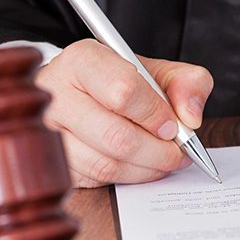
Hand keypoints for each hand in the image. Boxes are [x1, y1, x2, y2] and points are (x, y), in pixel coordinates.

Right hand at [35, 39, 213, 187]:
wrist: (81, 94)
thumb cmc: (119, 82)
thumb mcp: (156, 71)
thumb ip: (186, 82)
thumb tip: (191, 117)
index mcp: (83, 60)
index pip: (123, 91)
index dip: (155, 114)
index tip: (173, 126)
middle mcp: (56, 93)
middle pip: (115, 136)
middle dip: (157, 151)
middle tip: (176, 151)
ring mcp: (48, 131)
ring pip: (106, 164)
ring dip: (145, 168)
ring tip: (162, 159)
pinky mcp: (54, 160)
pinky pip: (96, 180)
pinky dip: (127, 178)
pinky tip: (139, 166)